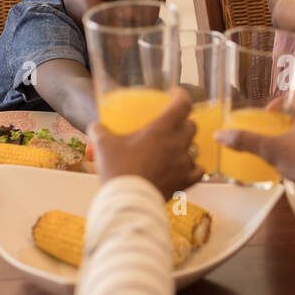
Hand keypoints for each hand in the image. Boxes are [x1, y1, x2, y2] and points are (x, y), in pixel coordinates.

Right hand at [86, 88, 202, 196]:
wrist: (128, 200)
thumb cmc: (118, 169)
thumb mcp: (102, 144)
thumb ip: (99, 130)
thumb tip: (96, 125)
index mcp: (162, 129)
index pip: (183, 104)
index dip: (181, 95)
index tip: (174, 94)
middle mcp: (178, 143)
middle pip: (191, 125)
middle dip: (183, 121)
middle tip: (171, 124)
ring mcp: (184, 163)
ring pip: (194, 147)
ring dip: (186, 144)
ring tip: (174, 147)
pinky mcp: (185, 181)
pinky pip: (198, 170)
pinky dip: (194, 167)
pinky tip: (185, 167)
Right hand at [213, 92, 294, 194]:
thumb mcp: (272, 150)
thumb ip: (246, 141)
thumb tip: (221, 135)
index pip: (294, 94)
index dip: (278, 102)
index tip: (267, 116)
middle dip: (285, 119)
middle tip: (270, 131)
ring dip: (294, 134)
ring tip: (278, 147)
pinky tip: (293, 163)